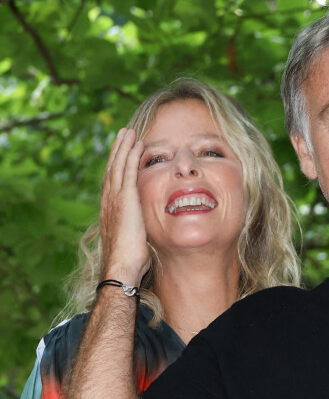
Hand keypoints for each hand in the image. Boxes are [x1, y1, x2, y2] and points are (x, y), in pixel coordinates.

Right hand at [99, 128, 148, 284]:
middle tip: (123, 134)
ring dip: (124, 146)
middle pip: (113, 169)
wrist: (122, 267)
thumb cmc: (130, 261)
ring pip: (119, 165)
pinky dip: (132, 155)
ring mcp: (115, 199)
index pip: (114, 183)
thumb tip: (148, 232)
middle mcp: (109, 201)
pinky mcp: (126, 199)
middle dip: (118, 150)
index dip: (117, 166)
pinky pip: (129, 170)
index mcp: (111, 211)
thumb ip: (139, 229)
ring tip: (129, 131)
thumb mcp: (135, 241)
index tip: (122, 154)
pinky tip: (138, 143)